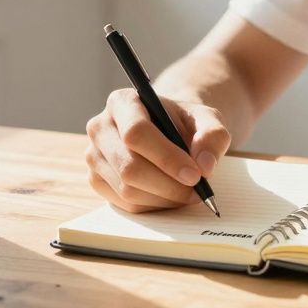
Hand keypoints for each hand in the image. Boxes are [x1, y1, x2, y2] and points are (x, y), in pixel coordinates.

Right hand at [85, 88, 230, 212]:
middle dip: (168, 185)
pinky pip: (125, 204)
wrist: (168, 130)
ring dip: (164, 198)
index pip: (136, 132)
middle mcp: (100, 127)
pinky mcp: (96, 180)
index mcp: (123, 102)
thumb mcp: (207, 119)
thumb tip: (204, 165)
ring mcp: (93, 156)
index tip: (195, 175)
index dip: (166, 157)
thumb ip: (213, 135)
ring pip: (127, 190)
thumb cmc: (185, 123)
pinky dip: (154, 205)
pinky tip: (171, 195)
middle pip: (129, 166)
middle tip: (198, 191)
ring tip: (188, 192)